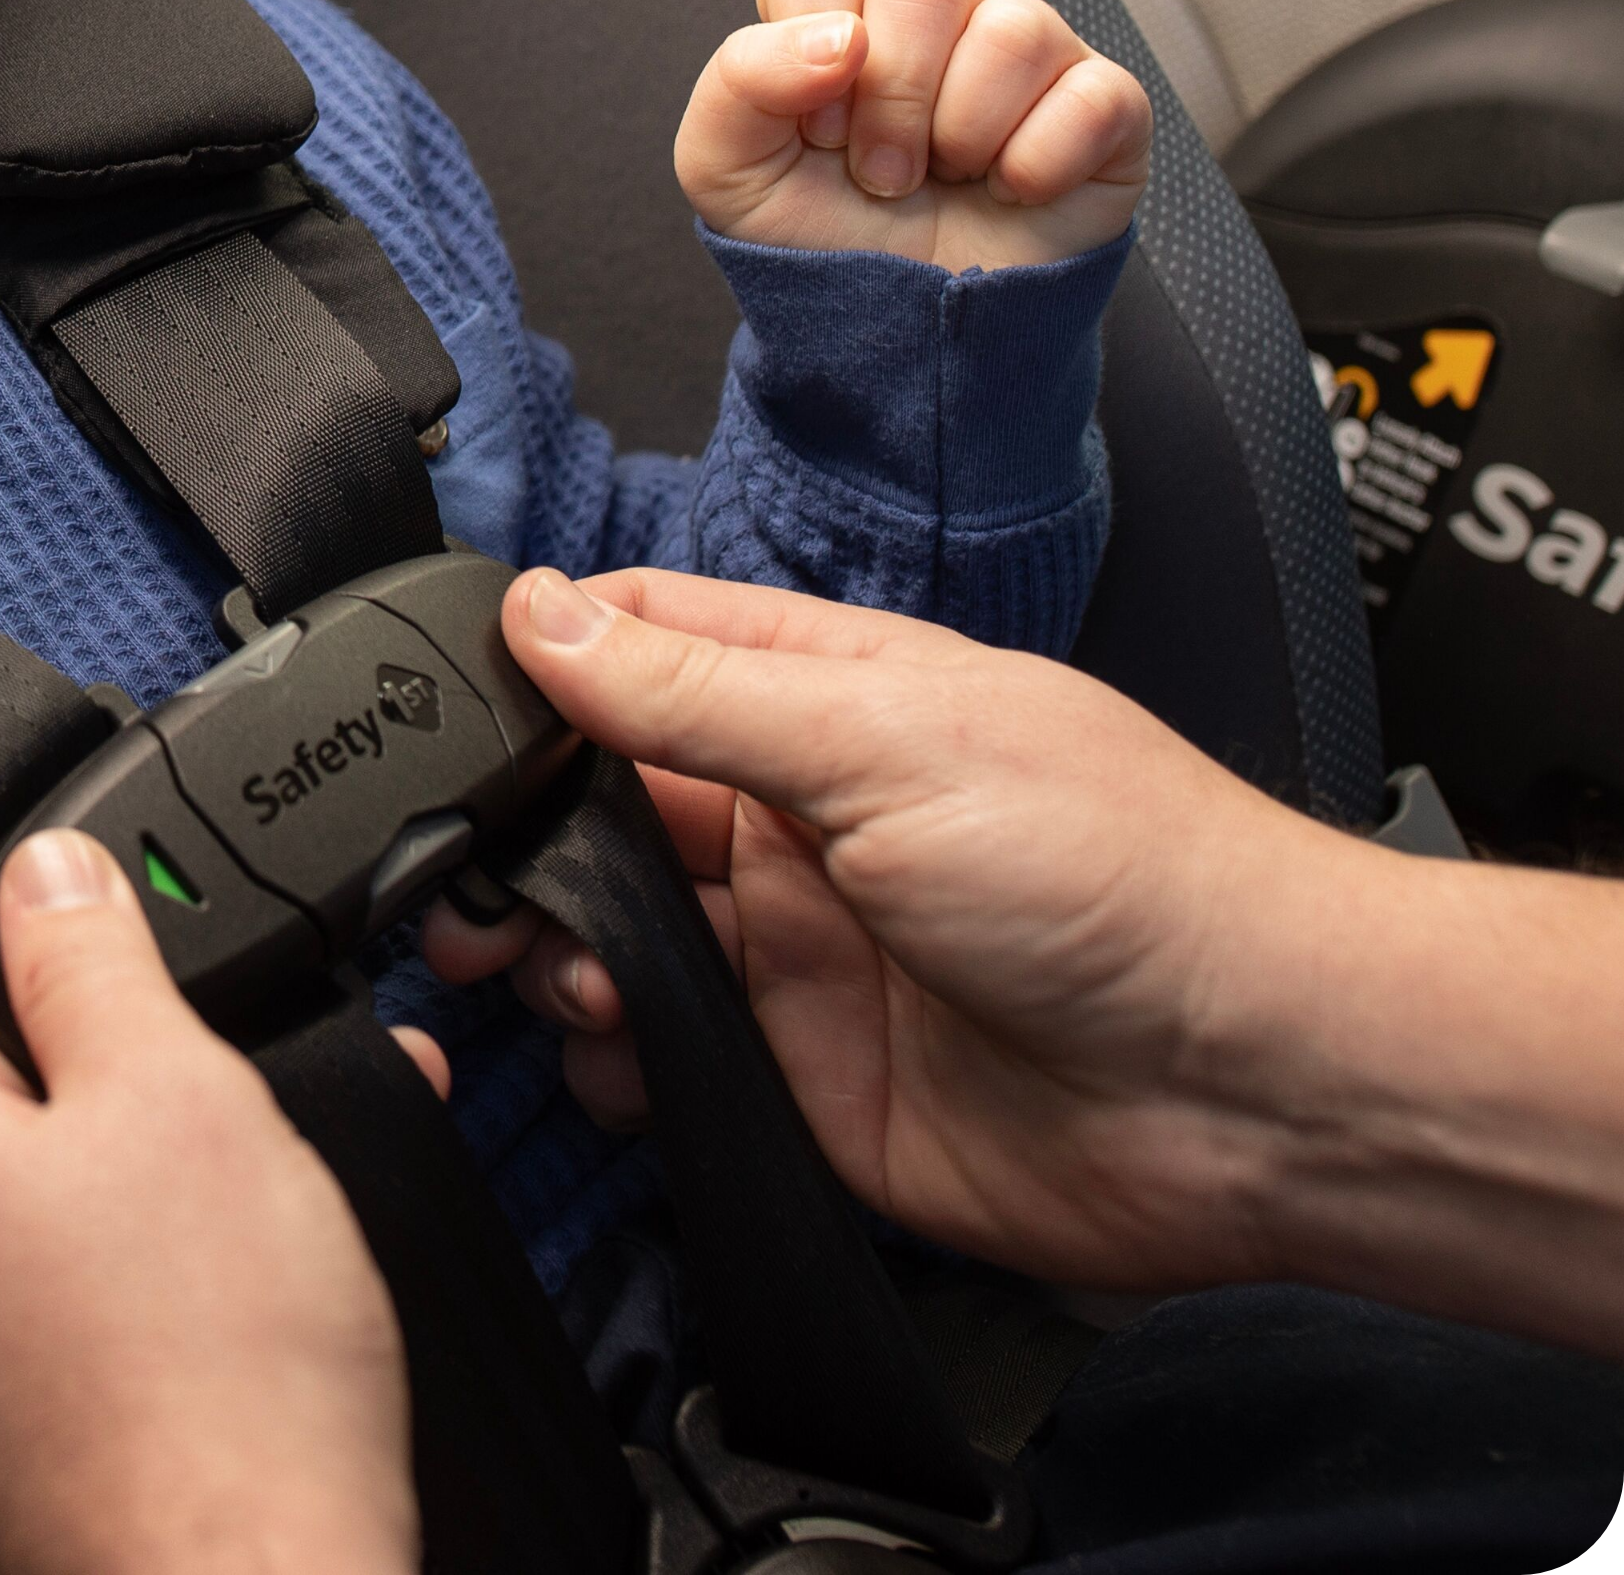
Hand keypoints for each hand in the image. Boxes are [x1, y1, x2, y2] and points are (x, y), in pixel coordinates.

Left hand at [0, 836, 418, 1574]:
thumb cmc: (208, 1385)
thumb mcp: (175, 1097)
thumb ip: (94, 962)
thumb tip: (43, 873)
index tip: (39, 888)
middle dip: (46, 1018)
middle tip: (173, 1007)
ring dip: (98, 1130)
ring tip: (236, 1120)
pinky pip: (15, 1288)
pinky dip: (102, 1239)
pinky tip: (226, 1238)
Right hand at [426, 567, 1341, 1296]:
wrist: (1254, 1088)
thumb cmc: (1123, 875)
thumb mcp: (885, 741)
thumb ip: (694, 695)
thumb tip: (543, 615)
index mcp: (824, 701)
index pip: (641, 647)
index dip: (540, 659)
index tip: (448, 696)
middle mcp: (796, 819)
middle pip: (599, 800)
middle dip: (518, 828)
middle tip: (464, 871)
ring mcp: (796, 949)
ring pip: (611, 929)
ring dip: (555, 943)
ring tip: (557, 964)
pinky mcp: (801, 1077)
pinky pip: (661, 1061)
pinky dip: (611, 1060)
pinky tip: (620, 1048)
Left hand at [678, 0, 1149, 269]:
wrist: (902, 342)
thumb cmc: (822, 243)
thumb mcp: (728, 173)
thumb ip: (741, 81)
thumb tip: (842, 34)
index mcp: (844, 20)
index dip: (809, 44)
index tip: (815, 130)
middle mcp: (937, 22)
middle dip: (893, 98)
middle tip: (883, 174)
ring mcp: (1025, 57)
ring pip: (1014, 27)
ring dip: (964, 133)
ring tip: (946, 183)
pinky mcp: (1103, 106)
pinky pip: (1094, 94)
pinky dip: (1040, 164)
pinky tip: (1014, 193)